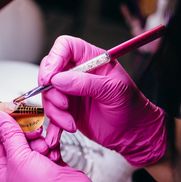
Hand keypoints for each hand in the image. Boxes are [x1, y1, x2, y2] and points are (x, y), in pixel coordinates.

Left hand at [0, 110, 107, 181]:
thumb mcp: (19, 157)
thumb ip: (8, 133)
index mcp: (2, 173)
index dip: (3, 128)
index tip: (11, 114)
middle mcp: (17, 170)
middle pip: (16, 140)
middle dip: (26, 135)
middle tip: (34, 132)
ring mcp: (34, 167)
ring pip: (33, 141)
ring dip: (41, 141)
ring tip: (45, 148)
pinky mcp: (50, 163)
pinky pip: (48, 146)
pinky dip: (52, 146)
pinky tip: (54, 154)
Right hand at [39, 35, 166, 166]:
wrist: (132, 133)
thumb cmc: (131, 107)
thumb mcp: (114, 90)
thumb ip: (86, 83)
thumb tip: (59, 80)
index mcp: (91, 59)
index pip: (65, 47)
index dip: (54, 59)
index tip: (51, 77)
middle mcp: (77, 73)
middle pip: (50, 71)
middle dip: (51, 90)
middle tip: (64, 104)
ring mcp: (70, 91)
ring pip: (48, 95)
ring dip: (55, 112)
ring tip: (70, 123)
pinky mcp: (66, 109)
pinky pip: (51, 113)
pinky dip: (53, 125)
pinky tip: (58, 134)